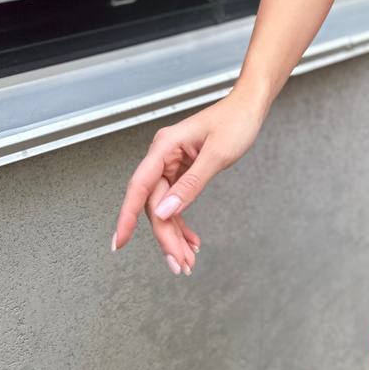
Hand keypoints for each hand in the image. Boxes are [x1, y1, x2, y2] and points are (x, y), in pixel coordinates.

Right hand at [110, 93, 264, 275]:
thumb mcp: (217, 155)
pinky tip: (190, 241)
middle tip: (179, 263)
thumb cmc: (236, 120)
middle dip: (165, 236)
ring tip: (186, 260)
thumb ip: (191, 184)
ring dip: (174, 235)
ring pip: (164, 208)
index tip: (119, 242)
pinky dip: (182, 223)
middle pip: (154, 204)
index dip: (127, 216)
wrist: (249, 107)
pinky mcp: (182, 171)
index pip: (139, 186)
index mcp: (164, 146)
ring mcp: (172, 164)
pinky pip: (175, 202)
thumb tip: (165, 211)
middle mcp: (163, 156)